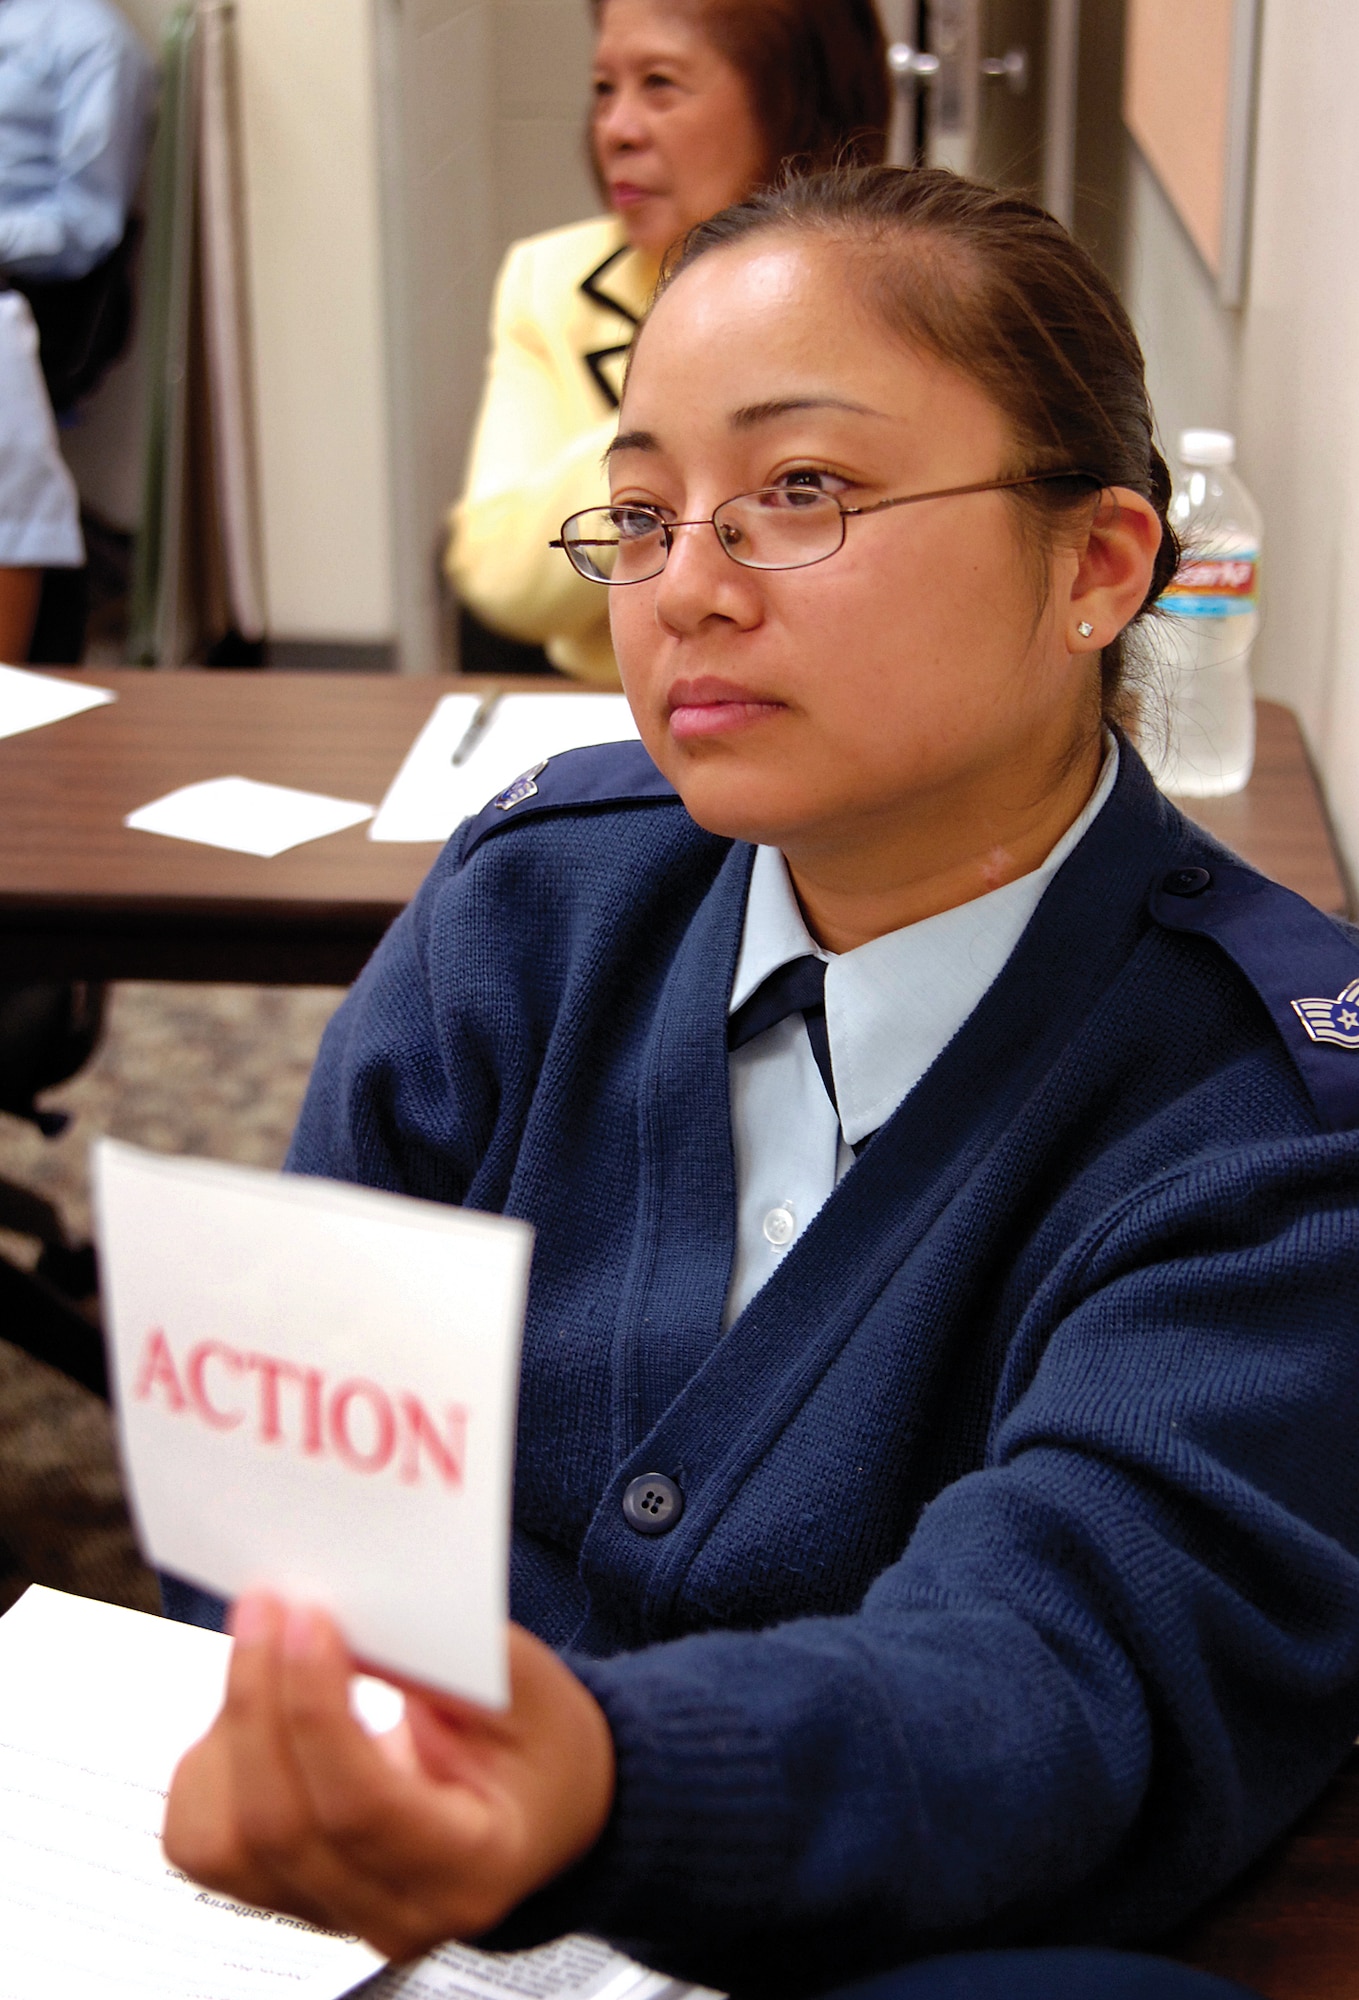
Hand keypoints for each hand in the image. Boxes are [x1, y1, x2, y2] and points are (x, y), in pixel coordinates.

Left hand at [163, 1595, 615, 1960]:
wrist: (545, 1803)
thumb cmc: (542, 1746)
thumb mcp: (523, 1686)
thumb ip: (441, 1660)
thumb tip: (348, 1623)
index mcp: (473, 1866)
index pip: (364, 1809)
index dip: (319, 1710)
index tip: (310, 1620)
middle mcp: (397, 1912)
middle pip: (283, 1825)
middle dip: (260, 1699)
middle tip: (269, 1606)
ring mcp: (333, 1914)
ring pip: (226, 1844)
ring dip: (227, 1732)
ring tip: (262, 1651)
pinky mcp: (285, 1892)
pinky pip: (205, 1844)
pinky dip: (207, 1768)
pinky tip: (249, 1713)